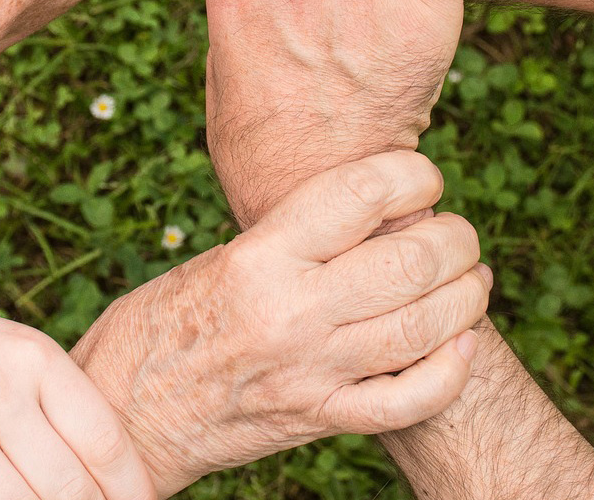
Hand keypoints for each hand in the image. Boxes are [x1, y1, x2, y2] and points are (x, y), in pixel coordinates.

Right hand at [71, 151, 490, 496]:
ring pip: (425, 327)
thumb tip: (367, 216)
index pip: (361, 194)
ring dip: (466, 296)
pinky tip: (460, 345)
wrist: (123, 412)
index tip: (422, 177)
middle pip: (411, 260)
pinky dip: (450, 370)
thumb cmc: (157, 325)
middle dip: (455, 238)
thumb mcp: (215, 261)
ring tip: (470, 279)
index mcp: (258, 258)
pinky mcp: (319, 419)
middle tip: (457, 233)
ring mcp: (311, 371)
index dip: (413, 175)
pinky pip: (410, 399)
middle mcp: (290, 312)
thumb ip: (289, 242)